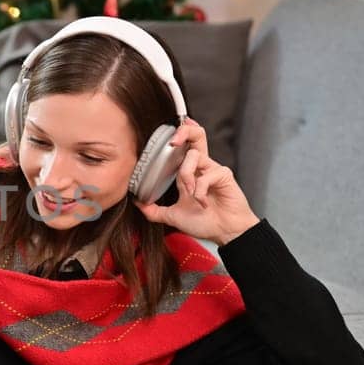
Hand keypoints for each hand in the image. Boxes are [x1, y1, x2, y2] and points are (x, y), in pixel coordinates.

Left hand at [132, 118, 259, 247]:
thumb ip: (154, 210)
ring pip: (194, 155)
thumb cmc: (205, 222)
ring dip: (186, 175)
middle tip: (173, 142)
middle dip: (184, 131)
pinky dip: (200, 191)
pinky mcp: (224, 175)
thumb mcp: (173, 216)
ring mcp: (213, 169)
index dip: (179, 134)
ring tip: (190, 194)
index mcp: (189, 172)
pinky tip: (203, 203)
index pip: (184, 146)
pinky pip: (206, 175)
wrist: (225, 233)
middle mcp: (201, 167)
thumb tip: (137, 204)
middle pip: (196, 135)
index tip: (169, 133)